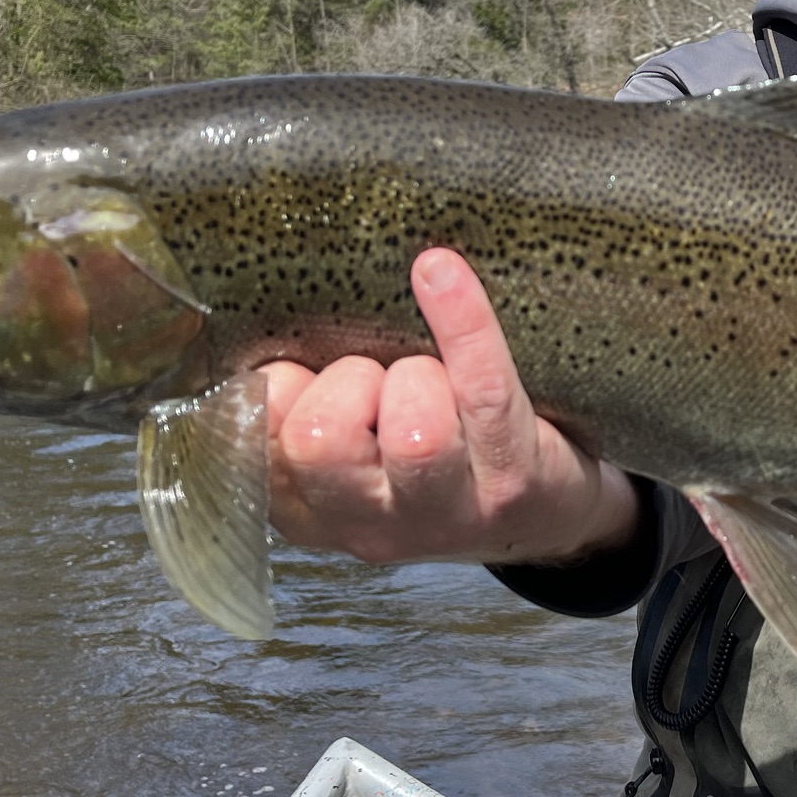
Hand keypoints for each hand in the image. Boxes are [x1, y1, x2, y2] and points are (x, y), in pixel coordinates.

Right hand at [260, 247, 640, 566]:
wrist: (539, 511)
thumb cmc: (428, 451)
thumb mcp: (345, 440)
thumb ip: (299, 396)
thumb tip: (268, 330)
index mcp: (307, 505)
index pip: (257, 430)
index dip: (281, 383)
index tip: (311, 369)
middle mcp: (367, 522)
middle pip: (320, 442)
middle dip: (347, 384)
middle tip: (381, 381)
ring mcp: (444, 512)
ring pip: (415, 435)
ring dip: (420, 377)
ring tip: (435, 381)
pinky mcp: (512, 483)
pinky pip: (485, 390)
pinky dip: (463, 321)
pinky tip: (441, 274)